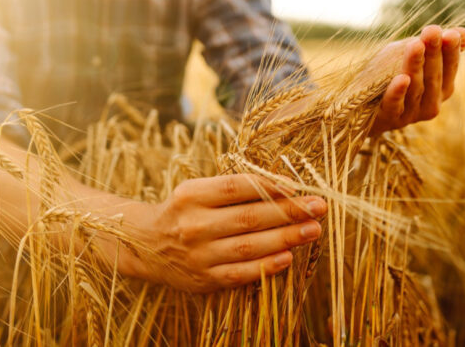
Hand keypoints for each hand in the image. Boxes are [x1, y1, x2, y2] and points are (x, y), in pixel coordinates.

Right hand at [118, 174, 326, 292]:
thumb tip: (285, 186)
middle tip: (319, 207)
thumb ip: (235, 188)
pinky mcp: (204, 279)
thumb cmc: (184, 211)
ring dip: (286, 238)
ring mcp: (198, 254)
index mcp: (192, 195)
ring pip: (249, 246)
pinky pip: (240, 273)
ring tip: (313, 230)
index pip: (237, 187)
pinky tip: (289, 257)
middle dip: (289, 212)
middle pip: (249, 217)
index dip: (271, 186)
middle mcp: (193, 224)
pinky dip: (267, 266)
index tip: (300, 186)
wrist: (145, 245)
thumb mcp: (198, 190)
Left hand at [368, 25, 464, 135]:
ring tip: (416, 45)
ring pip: (416, 88)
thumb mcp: (410, 55)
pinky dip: (398, 92)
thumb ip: (435, 46)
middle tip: (432, 31)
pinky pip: (395, 105)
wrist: (359, 102)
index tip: (449, 33)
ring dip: (415, 66)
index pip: (450, 67)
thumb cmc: (389, 74)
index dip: (450, 51)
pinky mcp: (389, 118)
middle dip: (433, 53)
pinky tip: (401, 78)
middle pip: (434, 77)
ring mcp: (411, 113)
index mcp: (441, 88)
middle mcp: (431, 103)